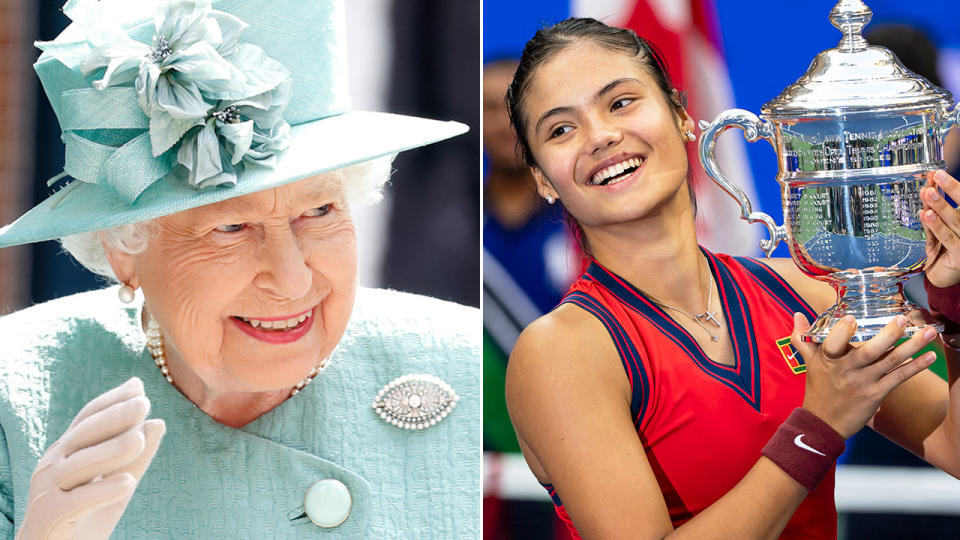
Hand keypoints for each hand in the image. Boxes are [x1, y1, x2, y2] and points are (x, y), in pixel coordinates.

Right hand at [15, 378, 164, 539]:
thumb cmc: (85, 514)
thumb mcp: (116, 483)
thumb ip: (136, 457)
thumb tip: (159, 422)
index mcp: (65, 452)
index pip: (86, 419)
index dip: (111, 401)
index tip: (138, 387)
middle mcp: (52, 466)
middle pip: (82, 436)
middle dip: (113, 417)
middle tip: (144, 403)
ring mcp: (48, 491)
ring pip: (79, 466)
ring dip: (111, 451)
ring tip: (140, 440)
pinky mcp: (52, 516)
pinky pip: (78, 501)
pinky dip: (103, 491)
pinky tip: (128, 483)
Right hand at [791, 314, 936, 438]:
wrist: (824, 423)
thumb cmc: (818, 389)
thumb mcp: (809, 362)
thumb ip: (803, 338)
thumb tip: (797, 315)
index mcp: (828, 359)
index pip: (833, 343)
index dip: (842, 331)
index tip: (852, 317)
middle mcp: (846, 370)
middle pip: (869, 351)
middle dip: (888, 334)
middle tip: (903, 319)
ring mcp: (863, 382)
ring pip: (889, 362)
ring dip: (911, 346)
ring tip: (929, 332)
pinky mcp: (876, 394)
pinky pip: (898, 378)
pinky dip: (915, 367)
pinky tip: (930, 356)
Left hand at [920, 170, 959, 287]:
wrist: (944, 277)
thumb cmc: (945, 249)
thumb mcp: (939, 227)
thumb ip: (935, 210)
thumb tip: (928, 188)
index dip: (954, 187)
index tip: (939, 174)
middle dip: (952, 190)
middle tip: (937, 176)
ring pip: (956, 221)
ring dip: (941, 206)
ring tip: (929, 192)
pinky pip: (947, 238)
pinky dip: (936, 226)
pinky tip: (926, 215)